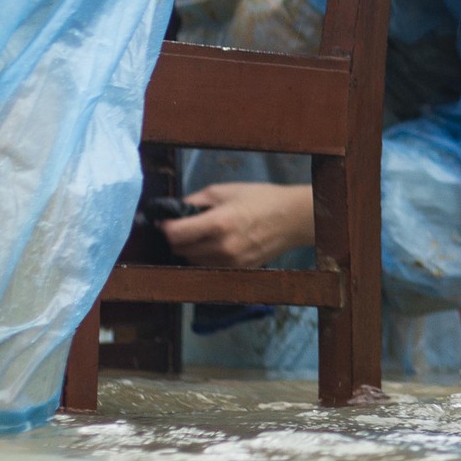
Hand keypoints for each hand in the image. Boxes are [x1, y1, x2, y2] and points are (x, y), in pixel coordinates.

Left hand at [161, 183, 315, 268]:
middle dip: (179, 238)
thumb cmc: (260, 198)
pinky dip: (206, 258)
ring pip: (192, 261)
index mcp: (217, 223)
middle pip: (179, 250)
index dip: (166, 227)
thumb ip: (195, 200)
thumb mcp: (225, 190)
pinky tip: (217, 246)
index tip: (168, 221)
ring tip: (204, 236)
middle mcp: (221, 247)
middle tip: (187, 227)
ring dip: (191, 250)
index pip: (174, 234)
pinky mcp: (237, 270)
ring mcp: (229, 262)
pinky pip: (209, 267)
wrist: (294, 218)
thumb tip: (172, 211)